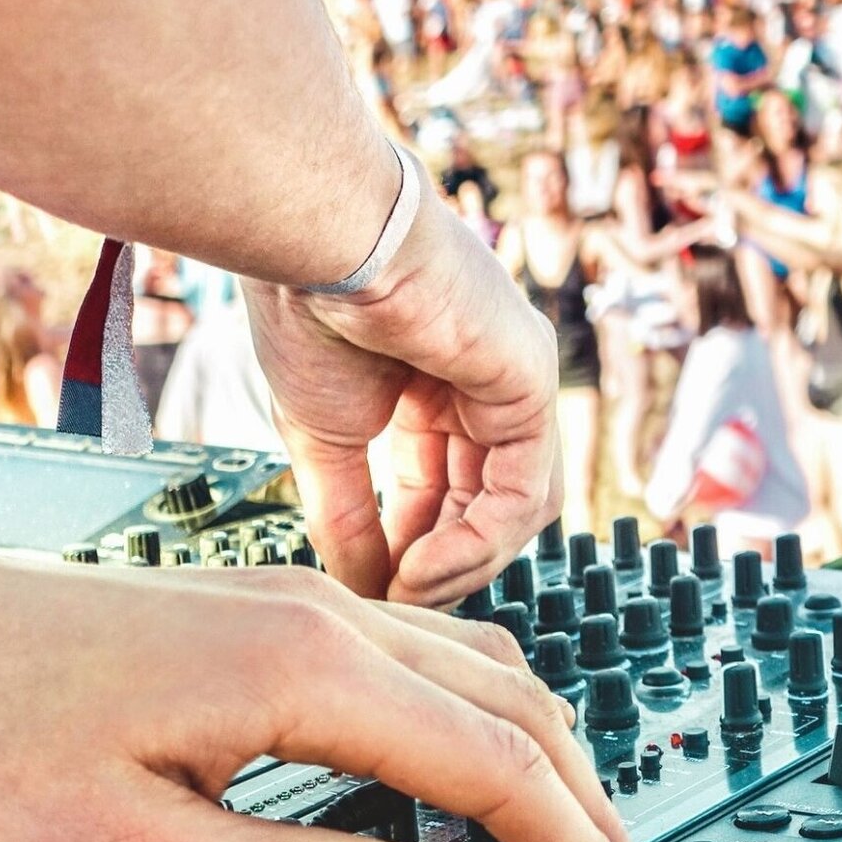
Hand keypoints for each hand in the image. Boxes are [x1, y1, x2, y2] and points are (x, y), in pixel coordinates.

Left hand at [0, 550, 657, 841]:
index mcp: (309, 670)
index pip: (499, 763)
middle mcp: (326, 617)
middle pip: (517, 702)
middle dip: (586, 799)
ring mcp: (301, 602)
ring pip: (481, 667)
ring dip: (544, 749)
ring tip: (570, 827)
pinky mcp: (271, 611)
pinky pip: (427, 651)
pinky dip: (487, 712)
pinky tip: (469, 754)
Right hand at [244, 173, 561, 606]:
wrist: (314, 241)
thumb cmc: (308, 311)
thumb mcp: (324, 437)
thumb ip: (347, 514)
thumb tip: (361, 588)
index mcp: (433, 388)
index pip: (442, 490)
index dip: (410, 547)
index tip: (371, 592)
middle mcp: (485, 384)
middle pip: (485, 502)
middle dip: (442, 562)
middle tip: (393, 600)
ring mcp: (516, 381)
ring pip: (516, 505)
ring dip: (464, 561)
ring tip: (406, 587)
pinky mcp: (532, 382)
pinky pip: (525, 487)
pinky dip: (479, 539)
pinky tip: (424, 564)